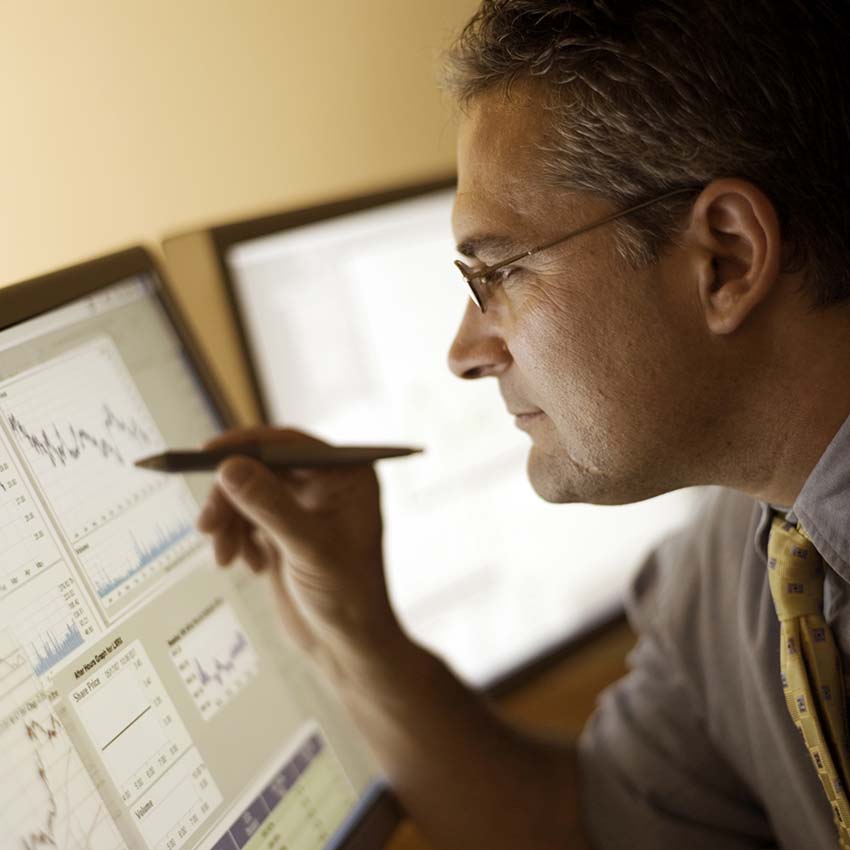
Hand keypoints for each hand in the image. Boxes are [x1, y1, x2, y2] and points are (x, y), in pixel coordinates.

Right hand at [196, 426, 400, 660]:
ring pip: (247, 492)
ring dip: (229, 522)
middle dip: (230, 496)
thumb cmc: (346, 596)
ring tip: (225, 557)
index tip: (207, 452)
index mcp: (347, 475)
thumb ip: (269, 506)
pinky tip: (250, 566)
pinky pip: (245, 517)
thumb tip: (228, 467)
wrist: (346, 646)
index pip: (289, 443)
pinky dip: (237, 538)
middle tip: (206, 525)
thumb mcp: (307, 548)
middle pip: (261, 467)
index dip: (246, 444)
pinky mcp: (283, 528)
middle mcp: (326, 483)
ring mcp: (303, 505)